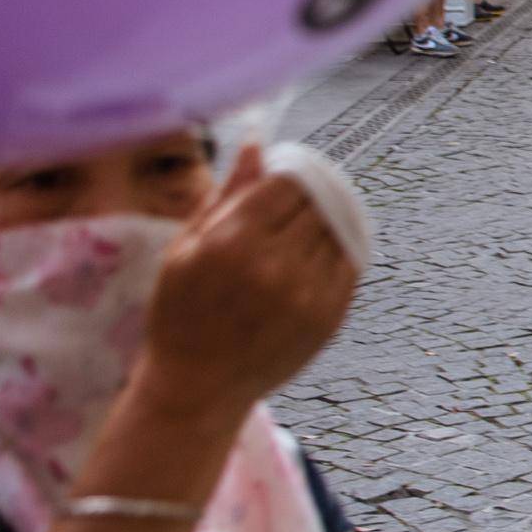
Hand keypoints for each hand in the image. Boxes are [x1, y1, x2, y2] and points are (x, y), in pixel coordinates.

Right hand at [133, 148, 357, 430]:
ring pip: (339, 229)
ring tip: (306, 227)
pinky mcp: (329, 317)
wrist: (198, 388)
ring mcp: (306, 294)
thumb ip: (227, 194)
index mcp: (232, 242)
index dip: (293, 171)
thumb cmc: (181, 313)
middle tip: (300, 198)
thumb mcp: (186, 249)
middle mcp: (274, 265)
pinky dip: (342, 248)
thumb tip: (256, 143)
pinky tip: (318, 252)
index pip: (288, 182)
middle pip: (318, 202)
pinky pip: (351, 262)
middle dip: (311, 193)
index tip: (287, 174)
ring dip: (329, 218)